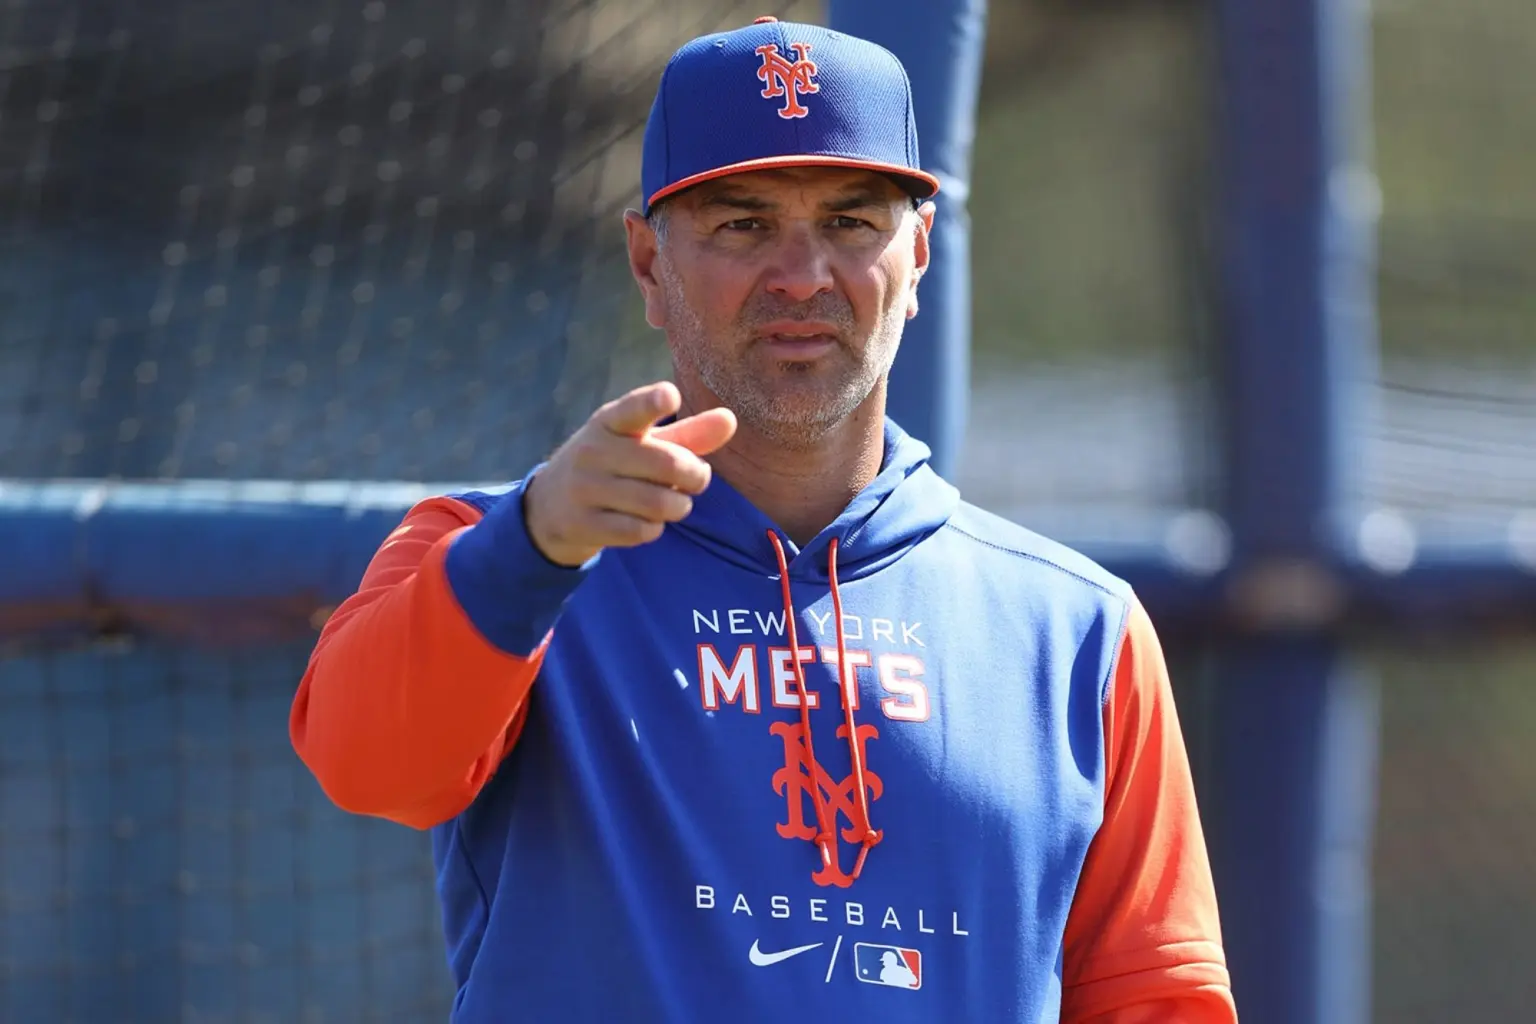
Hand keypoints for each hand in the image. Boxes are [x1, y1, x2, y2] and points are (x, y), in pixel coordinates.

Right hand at [522, 381, 736, 566]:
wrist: (549, 505)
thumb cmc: (612, 463)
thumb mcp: (642, 441)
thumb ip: (688, 433)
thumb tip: (730, 419)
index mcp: (609, 421)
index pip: (632, 409)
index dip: (652, 402)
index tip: (670, 396)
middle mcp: (594, 451)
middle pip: (666, 464)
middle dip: (695, 476)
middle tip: (697, 479)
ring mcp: (585, 488)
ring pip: (657, 504)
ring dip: (678, 507)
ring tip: (675, 503)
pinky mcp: (584, 523)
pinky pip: (640, 531)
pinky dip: (654, 529)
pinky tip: (647, 522)